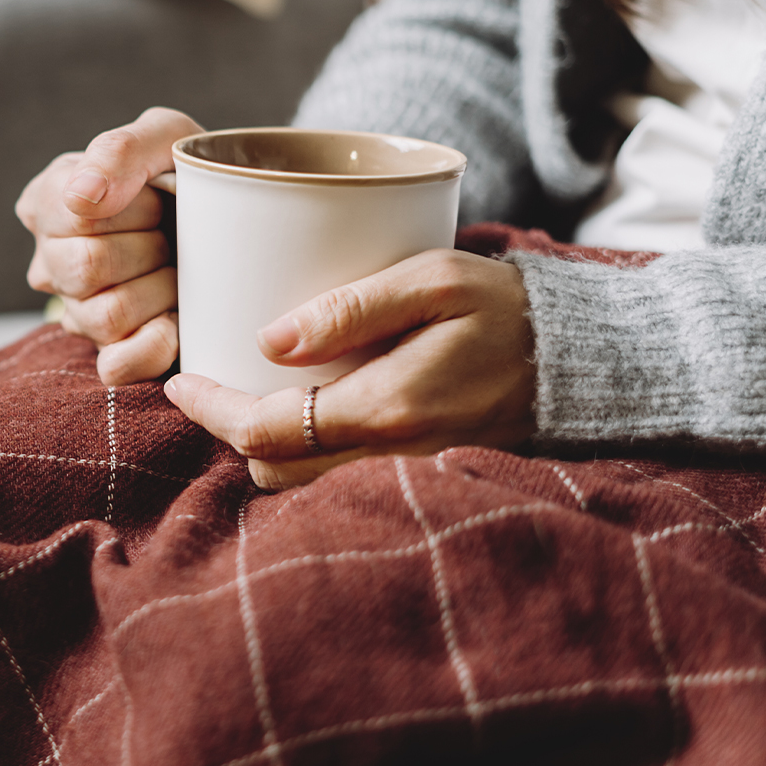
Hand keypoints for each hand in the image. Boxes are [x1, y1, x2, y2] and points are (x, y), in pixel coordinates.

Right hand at [16, 107, 202, 384]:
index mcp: (49, 201)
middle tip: (172, 233)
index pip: (74, 214)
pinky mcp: (112, 353)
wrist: (236, 220)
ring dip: (159, 290)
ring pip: (105, 316)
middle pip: (84, 268)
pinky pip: (117, 366)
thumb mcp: (165, 137)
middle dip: (148, 247)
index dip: (132, 207)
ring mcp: (78, 312)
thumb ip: (120, 150)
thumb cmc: (190, 175)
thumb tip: (83, 196)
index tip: (158, 195)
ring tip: (178, 269)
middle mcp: (50, 261)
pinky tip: (178, 318)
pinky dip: (155, 343)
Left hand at [163, 250, 536, 489]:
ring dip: (266, 445)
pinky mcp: (414, 474)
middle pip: (270, 469)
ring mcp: (403, 474)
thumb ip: (350, 308)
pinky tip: (302, 410)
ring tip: (250, 391)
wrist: (586, 363)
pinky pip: (334, 480)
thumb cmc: (509, 309)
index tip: (180, 379)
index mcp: (384, 410)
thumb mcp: (433, 281)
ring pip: (298, 483)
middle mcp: (388, 456)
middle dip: (232, 429)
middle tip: (211, 379)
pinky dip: (303, 453)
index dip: (211, 408)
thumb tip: (267, 339)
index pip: (265, 430)